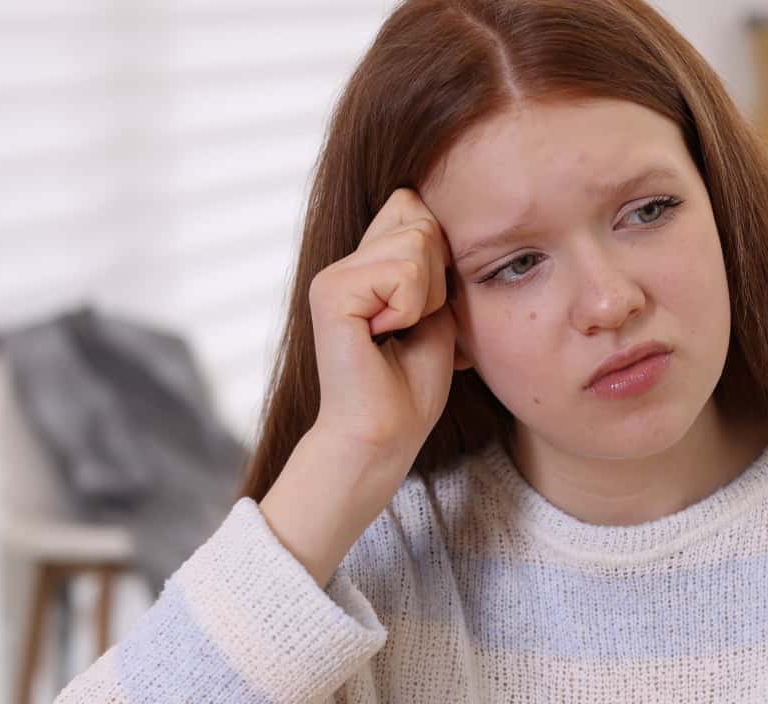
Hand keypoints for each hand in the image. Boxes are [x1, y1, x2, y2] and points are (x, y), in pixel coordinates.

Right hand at [305, 186, 465, 464]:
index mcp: (364, 265)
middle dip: (436, 277)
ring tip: (396, 333)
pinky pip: (402, 273)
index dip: (437, 254)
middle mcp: (343, 263)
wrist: (385, 434)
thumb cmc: (411, 385)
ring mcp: (332, 275)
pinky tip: (383, 338)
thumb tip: (433, 215)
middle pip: (419, 218)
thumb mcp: (435, 310)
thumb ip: (431, 261)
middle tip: (410, 326)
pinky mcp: (330, 292)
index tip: (424, 309)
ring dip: (425, 297)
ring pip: (416, 243)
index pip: (412, 205)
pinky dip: (409, 310)